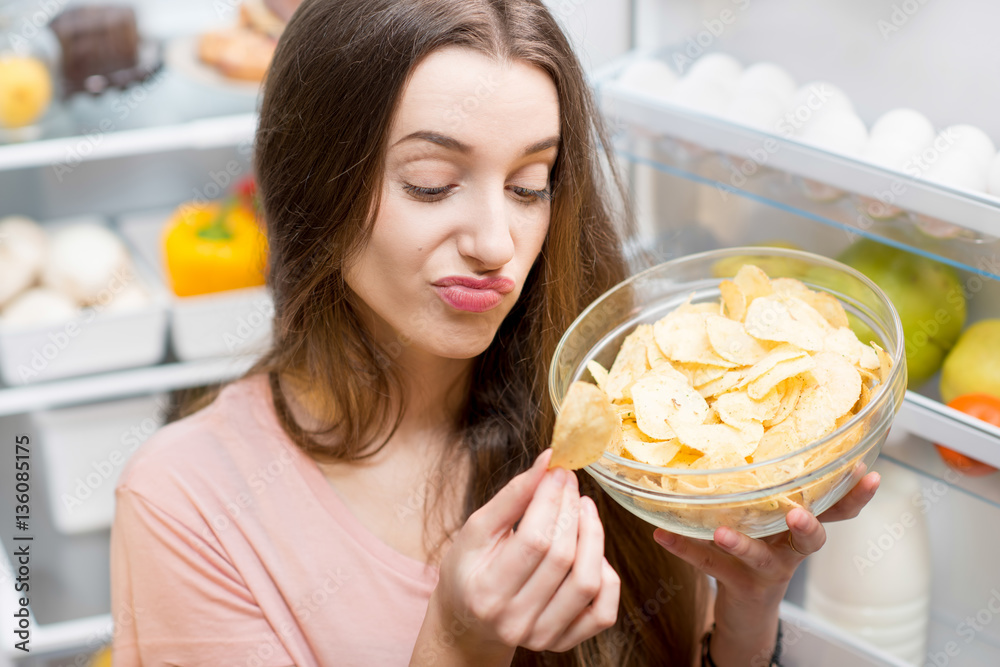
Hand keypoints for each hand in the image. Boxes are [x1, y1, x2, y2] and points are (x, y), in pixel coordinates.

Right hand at [411, 450, 619, 665]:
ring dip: (593, 536)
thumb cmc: (469, 569)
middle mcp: (515, 621)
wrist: (467, 621)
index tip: (557, 471)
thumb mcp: (477, 530)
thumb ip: (512, 497)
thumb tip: (547, 460)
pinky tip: (592, 551)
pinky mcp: (564, 642)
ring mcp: (542, 636)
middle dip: (571, 510)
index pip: (534, 539)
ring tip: (584, 509)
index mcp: (487, 592)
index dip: (551, 500)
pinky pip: (603, 610)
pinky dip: (606, 575)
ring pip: (587, 582)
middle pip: (562, 558)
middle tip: (570, 483)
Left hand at [652, 466, 879, 663]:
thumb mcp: (767, 513)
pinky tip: (662, 535)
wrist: (746, 607)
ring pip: (760, 558)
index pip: (835, 507)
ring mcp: (766, 569)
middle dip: (809, 526)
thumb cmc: (758, 543)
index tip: (866, 471)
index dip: (853, 493)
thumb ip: (766, 482)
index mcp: (800, 522)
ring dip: (742, 545)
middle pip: (812, 539)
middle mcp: (789, 548)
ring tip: (720, 532)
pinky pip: (709, 565)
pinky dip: (684, 548)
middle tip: (799, 515)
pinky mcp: (738, 584)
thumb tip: (739, 424)